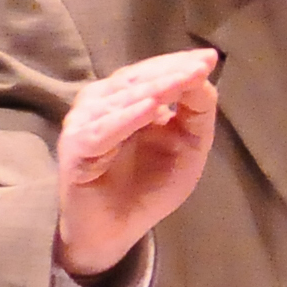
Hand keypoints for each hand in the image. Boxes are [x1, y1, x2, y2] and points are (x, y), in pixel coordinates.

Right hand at [53, 48, 220, 277]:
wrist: (115, 229)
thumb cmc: (148, 187)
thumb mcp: (186, 147)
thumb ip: (195, 114)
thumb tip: (202, 77)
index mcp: (125, 100)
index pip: (151, 74)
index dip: (178, 64)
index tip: (209, 57)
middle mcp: (101, 105)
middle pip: (137, 80)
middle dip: (170, 71)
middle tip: (199, 64)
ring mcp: (85, 125)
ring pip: (121, 99)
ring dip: (153, 87)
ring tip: (182, 79)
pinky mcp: (78, 149)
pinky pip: (103, 130)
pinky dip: (126, 118)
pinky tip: (150, 110)